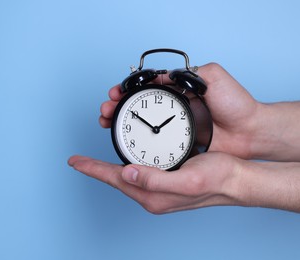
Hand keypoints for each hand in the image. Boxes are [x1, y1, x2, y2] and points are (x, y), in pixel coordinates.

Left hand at [68, 153, 242, 213]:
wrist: (235, 180)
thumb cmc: (216, 179)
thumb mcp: (187, 179)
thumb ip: (155, 179)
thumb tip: (127, 173)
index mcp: (152, 195)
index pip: (114, 180)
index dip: (92, 169)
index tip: (74, 161)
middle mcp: (151, 194)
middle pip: (115, 179)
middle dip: (95, 169)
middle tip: (79, 160)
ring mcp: (157, 188)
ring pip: (125, 176)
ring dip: (108, 167)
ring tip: (94, 161)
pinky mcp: (164, 180)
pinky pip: (138, 172)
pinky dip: (126, 163)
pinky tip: (125, 158)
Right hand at [100, 63, 259, 159]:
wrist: (249, 131)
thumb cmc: (235, 104)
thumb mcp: (212, 76)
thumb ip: (186, 72)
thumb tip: (161, 75)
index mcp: (177, 91)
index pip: (145, 88)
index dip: (127, 90)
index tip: (115, 93)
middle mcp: (171, 108)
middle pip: (137, 106)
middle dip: (117, 107)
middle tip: (106, 110)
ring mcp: (173, 127)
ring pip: (141, 124)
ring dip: (121, 122)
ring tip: (107, 121)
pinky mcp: (177, 144)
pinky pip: (153, 142)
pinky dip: (137, 140)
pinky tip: (125, 139)